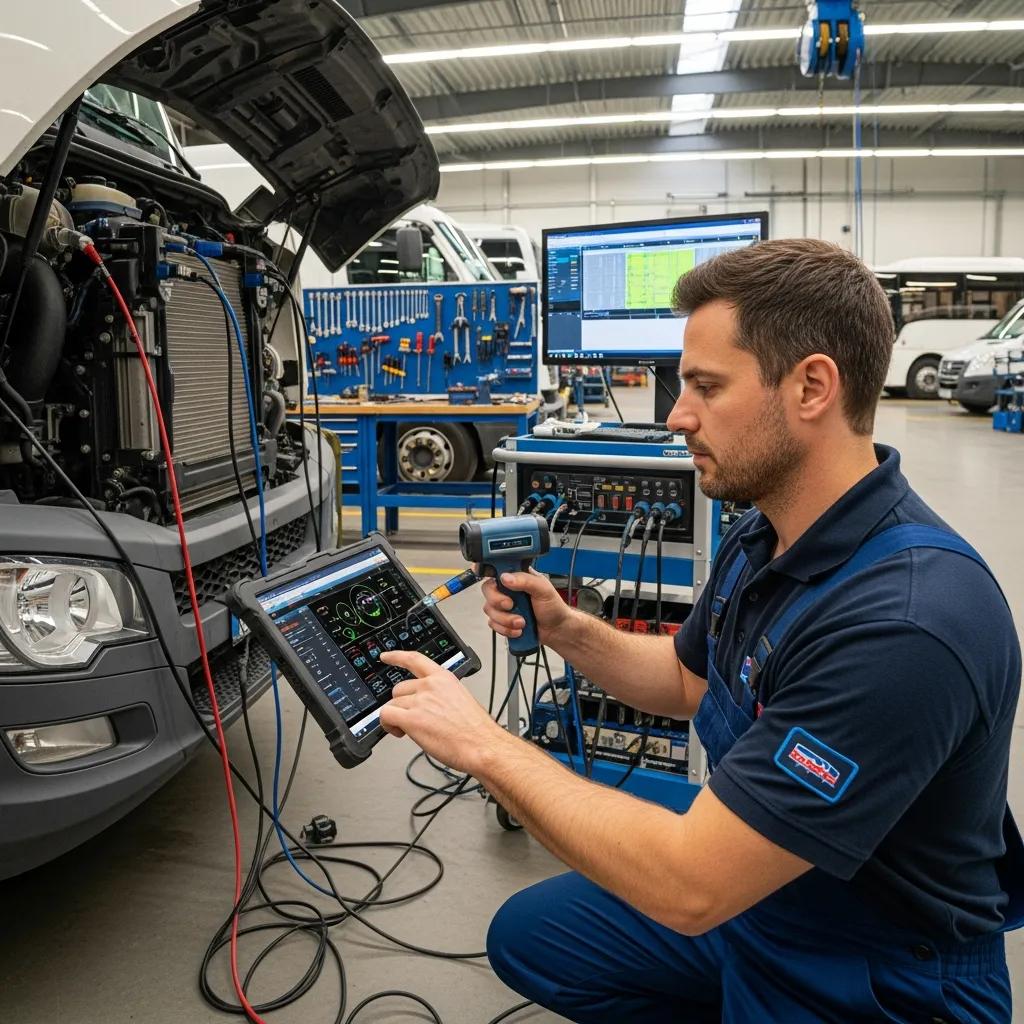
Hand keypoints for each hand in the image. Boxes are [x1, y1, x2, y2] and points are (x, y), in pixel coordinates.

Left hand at [378, 650, 509, 775]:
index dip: (397, 657)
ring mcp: (420, 701)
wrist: (482, 745)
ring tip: (409, 730)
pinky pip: (386, 716)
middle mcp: (430, 686)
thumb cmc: (476, 730)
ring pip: (392, 704)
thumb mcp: (461, 700)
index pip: (414, 659)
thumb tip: (428, 705)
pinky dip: (387, 725)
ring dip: (396, 718)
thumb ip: (441, 696)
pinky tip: (399, 732)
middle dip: (402, 705)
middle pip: (399, 689)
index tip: (386, 657)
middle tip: (412, 720)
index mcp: (443, 678)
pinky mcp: (412, 719)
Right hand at [481, 567, 569, 644]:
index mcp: (517, 577)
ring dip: (506, 620)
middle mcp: (508, 590)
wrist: (556, 630)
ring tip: (522, 621)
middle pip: (488, 592)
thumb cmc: (554, 607)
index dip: (494, 582)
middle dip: (499, 603)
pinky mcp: (503, 620)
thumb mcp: (543, 589)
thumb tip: (506, 577)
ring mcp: (504, 606)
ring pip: (489, 610)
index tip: (504, 591)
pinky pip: (493, 624)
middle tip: (512, 606)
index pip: (496, 572)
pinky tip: (518, 628)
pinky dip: (506, 629)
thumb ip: (525, 580)